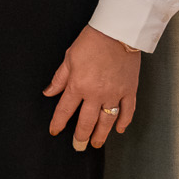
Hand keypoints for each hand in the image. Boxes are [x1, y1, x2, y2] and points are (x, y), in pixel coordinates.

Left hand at [45, 25, 140, 151]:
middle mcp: (96, 93)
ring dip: (101, 134)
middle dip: (80, 136)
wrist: (118, 32)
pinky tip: (119, 129)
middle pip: (86, 121)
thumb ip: (60, 79)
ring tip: (96, 143)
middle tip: (78, 146)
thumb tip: (48, 92)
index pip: (65, 110)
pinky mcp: (130, 90)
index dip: (58, 123)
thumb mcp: (69, 58)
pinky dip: (123, 122)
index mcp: (78, 85)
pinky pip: (127, 111)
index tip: (55, 131)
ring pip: (107, 121)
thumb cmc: (92, 41)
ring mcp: (114, 93)